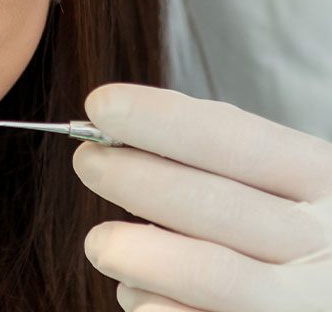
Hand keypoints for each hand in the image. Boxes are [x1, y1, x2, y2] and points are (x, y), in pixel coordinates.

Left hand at [73, 84, 331, 311]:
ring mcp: (303, 304)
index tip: (100, 104)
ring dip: (133, 251)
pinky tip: (135, 290)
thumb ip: (214, 157)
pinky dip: (149, 303)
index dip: (164, 120)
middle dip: (136, 178)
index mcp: (327, 183)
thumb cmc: (289, 236)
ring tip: (100, 243)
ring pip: (204, 271)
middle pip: (216, 204)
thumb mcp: (282, 186)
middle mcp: (324, 244)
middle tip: (87, 162)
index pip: (240, 140)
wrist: (321, 295)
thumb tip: (116, 125)